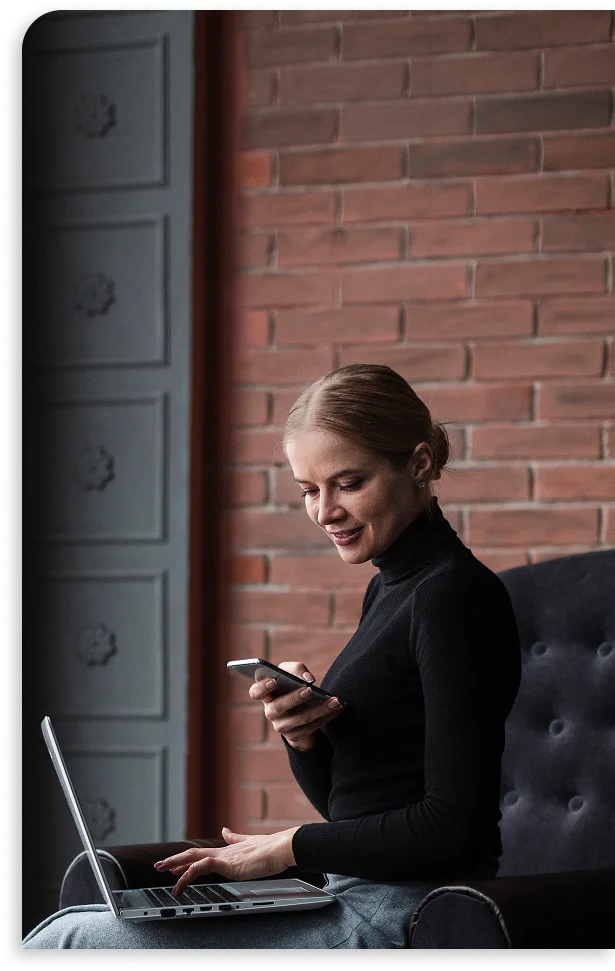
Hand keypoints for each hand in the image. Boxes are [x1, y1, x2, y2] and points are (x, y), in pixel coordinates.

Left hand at [154, 827, 299, 896]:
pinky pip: (202, 867)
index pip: (201, 853)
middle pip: (192, 853)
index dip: (186, 858)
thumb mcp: (249, 843)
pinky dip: (189, 872)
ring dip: (176, 865)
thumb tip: (225, 830)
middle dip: (174, 860)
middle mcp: (222, 851)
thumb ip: (236, 838)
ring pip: (193, 858)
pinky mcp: (226, 863)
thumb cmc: (270, 850)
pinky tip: (182, 878)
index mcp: (227, 850)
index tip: (174, 864)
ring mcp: (223, 856)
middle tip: (158, 865)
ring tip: (163, 871)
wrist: (281, 848)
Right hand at [249, 661, 343, 751]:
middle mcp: (270, 711)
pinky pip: (311, 727)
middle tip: (310, 690)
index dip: (262, 688)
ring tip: (334, 700)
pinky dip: (326, 717)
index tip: (275, 681)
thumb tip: (308, 679)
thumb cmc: (292, 685)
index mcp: (265, 694)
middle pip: (278, 707)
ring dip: (319, 709)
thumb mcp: (291, 673)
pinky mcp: (295, 736)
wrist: (299, 709)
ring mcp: (281, 726)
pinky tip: (338, 708)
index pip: (255, 692)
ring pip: (299, 719)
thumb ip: (296, 669)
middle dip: (295, 698)